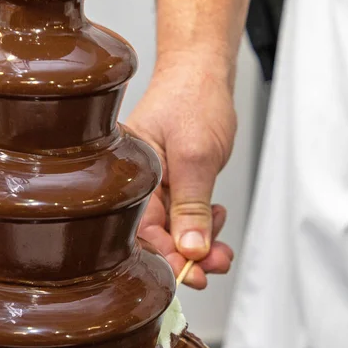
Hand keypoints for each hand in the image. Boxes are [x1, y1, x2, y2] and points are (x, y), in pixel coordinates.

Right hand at [126, 53, 236, 288]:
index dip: (164, 256)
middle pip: (155, 236)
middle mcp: (137, 184)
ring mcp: (156, 187)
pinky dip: (204, 227)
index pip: (138, 228)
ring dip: (200, 245)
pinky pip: (186, 218)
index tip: (191, 274)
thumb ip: (192, 207)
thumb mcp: (196, 155)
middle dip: (187, 255)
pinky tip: (216, 219)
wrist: (203, 73)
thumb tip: (190, 252)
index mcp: (126, 174)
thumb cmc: (192, 98)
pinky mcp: (173, 186)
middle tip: (212, 266)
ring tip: (221, 247)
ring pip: (174, 231)